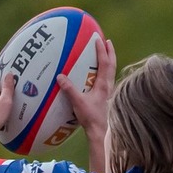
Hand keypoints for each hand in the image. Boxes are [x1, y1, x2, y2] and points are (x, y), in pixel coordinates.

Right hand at [59, 36, 115, 165]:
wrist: (101, 132)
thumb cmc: (91, 118)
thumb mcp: (78, 102)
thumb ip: (69, 89)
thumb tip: (60, 76)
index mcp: (103, 85)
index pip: (104, 63)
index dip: (102, 50)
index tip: (99, 39)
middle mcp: (109, 86)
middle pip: (112, 65)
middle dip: (110, 52)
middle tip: (106, 41)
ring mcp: (109, 92)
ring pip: (112, 72)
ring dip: (109, 61)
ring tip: (105, 54)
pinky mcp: (107, 98)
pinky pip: (107, 80)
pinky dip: (105, 72)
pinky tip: (99, 75)